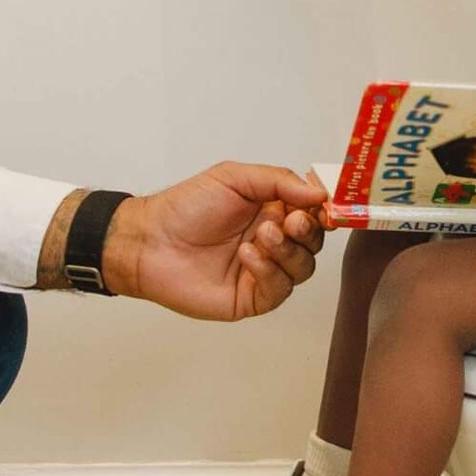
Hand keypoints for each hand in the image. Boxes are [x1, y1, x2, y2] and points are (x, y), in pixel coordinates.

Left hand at [104, 164, 326, 319]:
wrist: (149, 241)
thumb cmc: (185, 206)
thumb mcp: (234, 178)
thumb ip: (279, 181)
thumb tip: (320, 193)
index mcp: (271, 210)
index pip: (313, 213)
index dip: (324, 211)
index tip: (326, 206)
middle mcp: (272, 241)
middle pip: (314, 242)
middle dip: (308, 231)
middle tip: (291, 222)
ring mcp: (263, 271)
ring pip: (302, 267)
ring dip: (287, 250)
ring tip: (261, 236)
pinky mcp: (251, 297)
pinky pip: (278, 289)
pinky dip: (269, 270)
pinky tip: (248, 256)